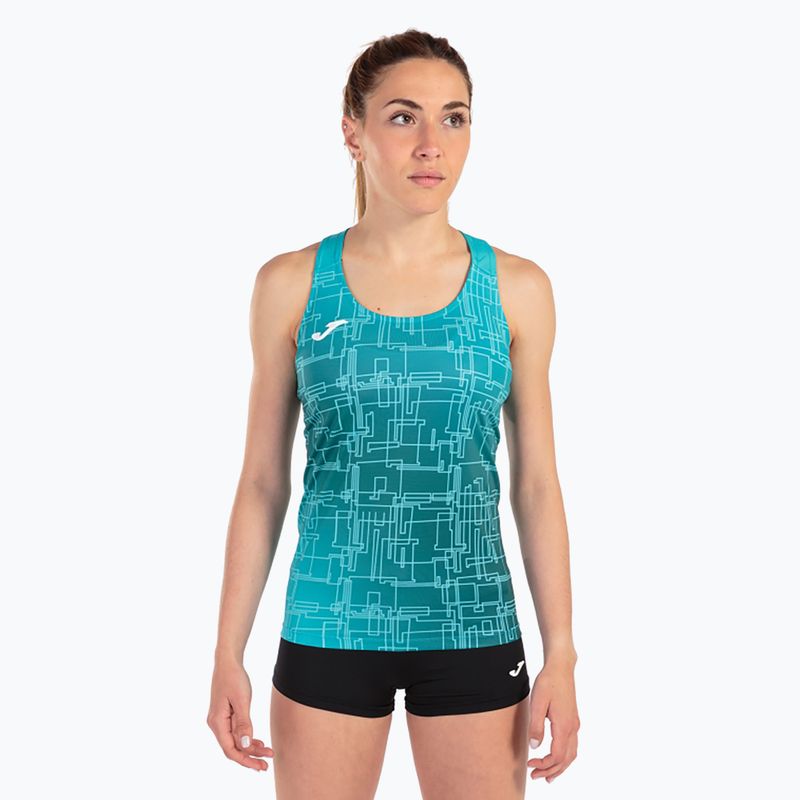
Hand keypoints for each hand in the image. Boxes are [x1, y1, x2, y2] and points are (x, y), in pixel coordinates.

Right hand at [207, 657, 273, 771]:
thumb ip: (244, 723)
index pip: (230, 749)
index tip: (260, 766)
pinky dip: (246, 738)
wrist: (228, 662)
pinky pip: (235, 732)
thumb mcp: (242, 700)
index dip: (245, 760)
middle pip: (233, 748)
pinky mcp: (225, 715)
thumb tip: (245, 745)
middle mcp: (216, 724)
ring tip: (266, 752)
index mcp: (217, 722)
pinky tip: (257, 741)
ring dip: (250, 748)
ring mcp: (220, 720)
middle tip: (267, 763)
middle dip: (250, 756)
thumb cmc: (234, 677)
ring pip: (235, 741)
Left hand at [526, 660, 579, 782]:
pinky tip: (556, 758)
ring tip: (547, 775)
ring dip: (559, 767)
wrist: (561, 668)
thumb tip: (534, 746)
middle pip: (565, 760)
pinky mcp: (573, 720)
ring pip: (571, 755)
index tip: (530, 765)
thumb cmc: (548, 682)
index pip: (556, 756)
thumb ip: (536, 726)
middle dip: (551, 771)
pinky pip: (572, 746)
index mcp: (564, 726)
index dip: (544, 765)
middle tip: (535, 776)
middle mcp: (572, 728)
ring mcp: (574, 724)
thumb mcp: (537, 703)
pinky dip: (564, 757)